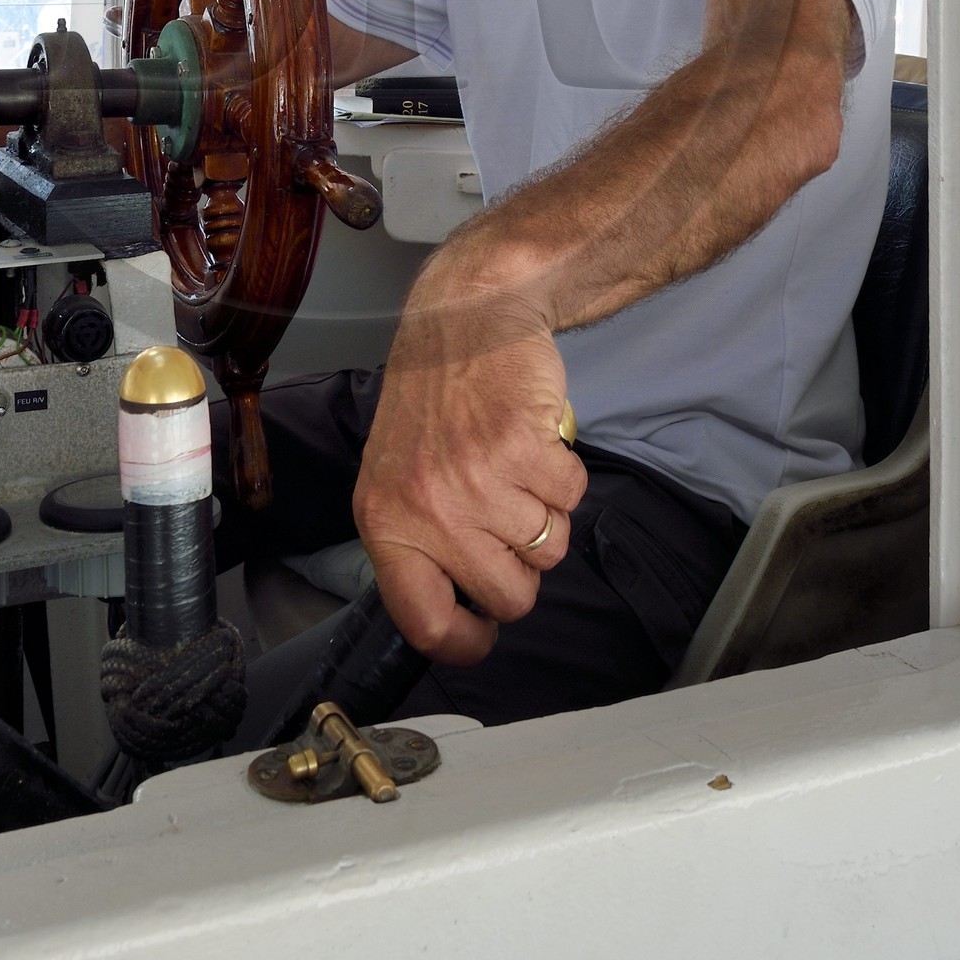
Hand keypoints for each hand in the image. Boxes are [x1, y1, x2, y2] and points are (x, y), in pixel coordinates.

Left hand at [353, 288, 587, 662]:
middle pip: (509, 597)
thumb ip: (420, 544)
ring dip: (546, 512)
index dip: (465, 642)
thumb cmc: (434, 402)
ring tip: (516, 466)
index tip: (484, 632)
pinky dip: (565, 472)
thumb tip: (461, 615)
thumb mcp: (397, 478)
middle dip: (523, 568)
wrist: (465, 317)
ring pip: (549, 550)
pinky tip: (534, 439)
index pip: (424, 623)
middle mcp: (428, 508)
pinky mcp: (524, 448)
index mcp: (386, 523)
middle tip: (509, 518)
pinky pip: (572, 498)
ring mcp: (477, 480)